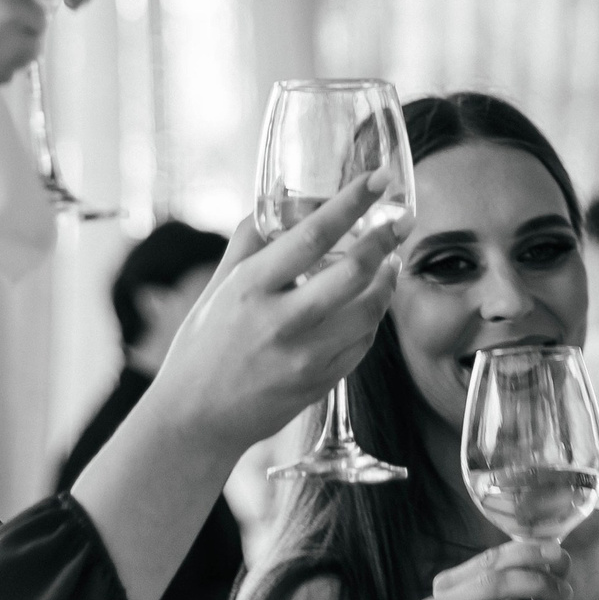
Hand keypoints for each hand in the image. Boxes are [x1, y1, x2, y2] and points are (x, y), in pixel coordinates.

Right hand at [147, 172, 407, 458]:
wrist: (195, 420)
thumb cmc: (203, 347)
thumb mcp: (217, 287)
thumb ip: (248, 242)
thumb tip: (276, 200)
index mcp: (250, 287)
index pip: (312, 235)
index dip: (351, 203)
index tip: (379, 179)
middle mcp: (279, 321)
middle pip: (353, 273)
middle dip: (387, 240)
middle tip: (402, 221)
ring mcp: (303, 358)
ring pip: (369, 311)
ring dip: (388, 280)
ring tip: (390, 260)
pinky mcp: (319, 384)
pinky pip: (363, 343)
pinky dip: (374, 317)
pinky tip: (372, 301)